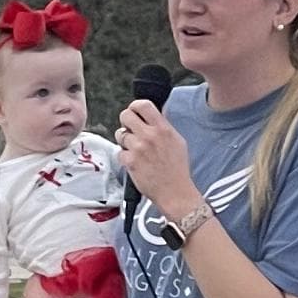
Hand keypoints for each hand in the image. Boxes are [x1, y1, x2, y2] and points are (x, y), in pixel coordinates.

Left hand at [114, 97, 202, 231]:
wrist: (175, 192)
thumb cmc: (177, 169)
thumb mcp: (178, 141)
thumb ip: (164, 126)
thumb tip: (154, 114)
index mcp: (163, 128)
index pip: (143, 105)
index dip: (135, 106)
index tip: (134, 111)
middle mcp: (150, 136)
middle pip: (126, 115)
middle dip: (126, 121)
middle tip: (131, 129)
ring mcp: (138, 148)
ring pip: (120, 133)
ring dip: (124, 140)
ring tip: (134, 149)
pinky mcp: (130, 162)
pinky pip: (119, 151)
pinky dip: (124, 156)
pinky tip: (134, 162)